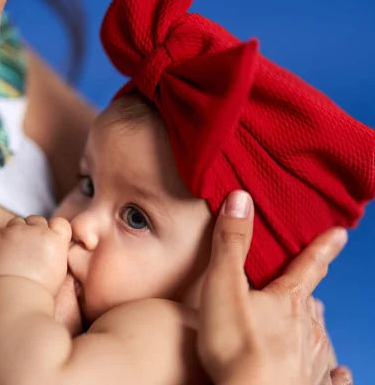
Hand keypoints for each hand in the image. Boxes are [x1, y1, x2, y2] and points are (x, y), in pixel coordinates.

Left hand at [0, 215, 71, 294]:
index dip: (52, 230)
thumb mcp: (59, 270)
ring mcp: (17, 231)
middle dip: (32, 231)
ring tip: (12, 254)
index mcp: (56, 239)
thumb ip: (55, 251)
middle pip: (36, 220)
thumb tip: (49, 245)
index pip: (59, 222)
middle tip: (27, 250)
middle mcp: (38, 230)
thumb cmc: (38, 292)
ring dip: (16, 233)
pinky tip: (0, 257)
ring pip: (17, 223)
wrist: (14, 297)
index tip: (47, 241)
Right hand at [197, 190, 348, 384]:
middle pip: (312, 304)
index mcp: (287, 300)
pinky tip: (338, 373)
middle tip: (306, 290)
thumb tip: (241, 198)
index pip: (309, 266)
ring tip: (311, 325)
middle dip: (309, 294)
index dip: (323, 248)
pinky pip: (330, 379)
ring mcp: (312, 362)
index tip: (341, 233)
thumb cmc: (235, 347)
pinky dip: (334, 374)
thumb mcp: (223, 285)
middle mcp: (307, 329)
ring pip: (320, 338)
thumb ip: (231, 243)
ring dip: (315, 329)